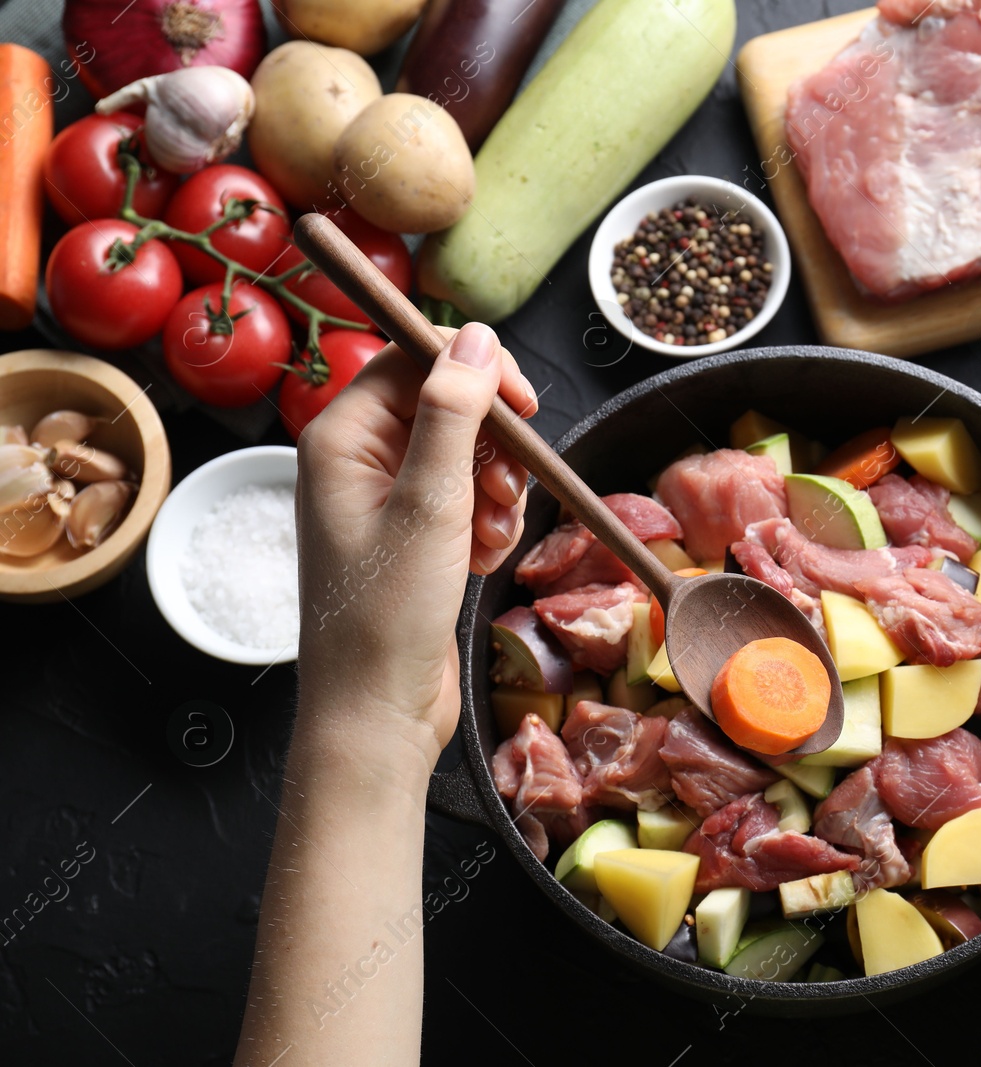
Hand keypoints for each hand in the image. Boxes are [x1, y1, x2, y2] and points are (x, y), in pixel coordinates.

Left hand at [293, 322, 537, 766]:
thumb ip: (453, 413)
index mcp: (341, 438)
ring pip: (466, 454)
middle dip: (491, 445)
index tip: (524, 407)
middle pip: (446, 405)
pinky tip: (482, 558)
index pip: (413, 358)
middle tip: (503, 490)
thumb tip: (476, 337)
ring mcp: (386, 499)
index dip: (474, 372)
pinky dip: (488, 522)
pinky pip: (467, 497)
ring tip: (488, 536)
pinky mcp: (414, 535)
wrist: (376, 713)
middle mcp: (358, 460)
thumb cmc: (385, 616)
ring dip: (496, 489)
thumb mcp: (429, 504)